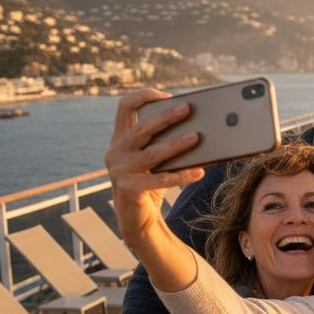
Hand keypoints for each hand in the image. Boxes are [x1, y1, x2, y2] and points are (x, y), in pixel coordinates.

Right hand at [104, 88, 204, 245]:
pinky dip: (181, 175)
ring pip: (152, 153)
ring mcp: (119, 172)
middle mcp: (115, 152)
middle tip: (187, 109)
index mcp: (120, 139)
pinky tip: (199, 172)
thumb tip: (199, 129)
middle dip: (166, 117)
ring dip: (176, 144)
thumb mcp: (154, 160)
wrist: (137, 219)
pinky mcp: (128, 189)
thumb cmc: (150, 183)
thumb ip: (164, 143)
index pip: (124, 108)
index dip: (143, 97)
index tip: (166, 95)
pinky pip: (160, 180)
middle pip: (142, 128)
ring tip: (197, 137)